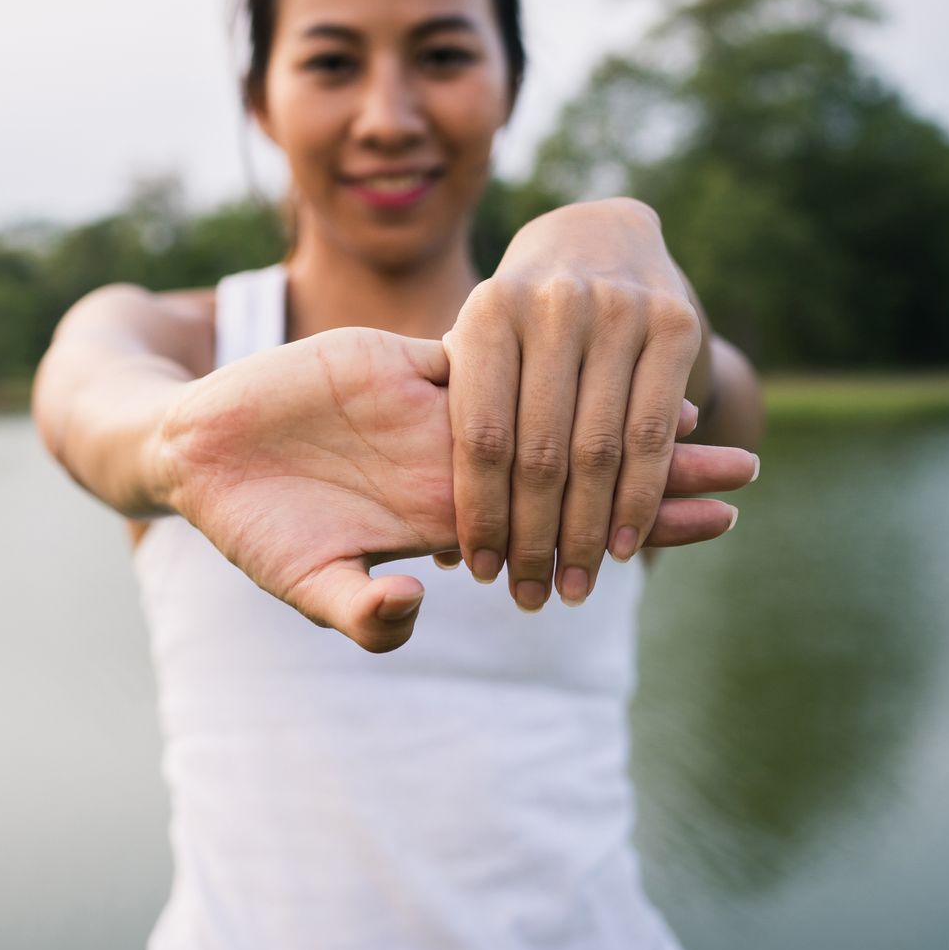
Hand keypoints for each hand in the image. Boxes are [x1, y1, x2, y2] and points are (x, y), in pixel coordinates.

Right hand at [149, 324, 754, 652]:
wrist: (201, 452)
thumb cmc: (252, 526)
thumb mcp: (305, 580)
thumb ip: (359, 607)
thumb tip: (418, 605)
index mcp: (443, 518)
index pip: (563, 519)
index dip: (638, 523)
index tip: (716, 525)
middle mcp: (456, 461)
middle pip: (579, 462)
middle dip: (660, 469)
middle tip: (747, 472)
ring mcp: (434, 407)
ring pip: (548, 399)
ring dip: (616, 402)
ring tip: (701, 403)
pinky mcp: (402, 359)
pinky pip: (483, 349)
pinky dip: (541, 349)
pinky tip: (603, 341)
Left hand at [440, 197, 724, 611]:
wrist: (599, 237)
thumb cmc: (519, 322)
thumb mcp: (476, 349)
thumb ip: (458, 427)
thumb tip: (440, 549)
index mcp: (488, 314)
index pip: (482, 435)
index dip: (481, 511)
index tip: (482, 572)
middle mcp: (554, 307)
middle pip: (542, 452)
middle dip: (535, 537)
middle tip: (530, 598)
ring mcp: (619, 313)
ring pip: (602, 451)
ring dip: (589, 533)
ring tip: (574, 587)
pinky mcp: (675, 325)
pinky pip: (654, 434)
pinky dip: (642, 499)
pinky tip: (624, 546)